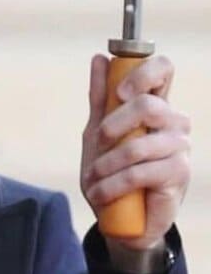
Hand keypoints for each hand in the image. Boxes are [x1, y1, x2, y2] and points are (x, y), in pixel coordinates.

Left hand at [81, 54, 190, 251]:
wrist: (119, 215)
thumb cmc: (112, 169)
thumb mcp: (98, 131)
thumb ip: (100, 97)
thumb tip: (100, 58)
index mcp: (156, 105)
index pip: (164, 69)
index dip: (143, 72)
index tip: (121, 91)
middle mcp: (174, 121)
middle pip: (147, 105)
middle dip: (113, 125)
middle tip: (98, 141)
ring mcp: (180, 147)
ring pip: (138, 145)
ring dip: (105, 165)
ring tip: (92, 179)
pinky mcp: (178, 173)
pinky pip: (141, 172)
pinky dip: (112, 184)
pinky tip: (100, 193)